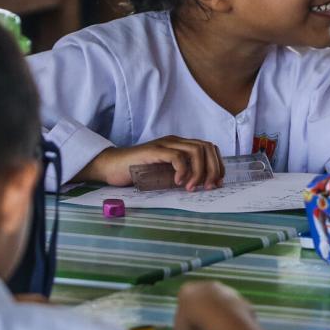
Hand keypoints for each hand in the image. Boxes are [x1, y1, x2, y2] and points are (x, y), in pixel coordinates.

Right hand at [80, 136, 225, 190]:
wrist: (112, 167)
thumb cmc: (138, 172)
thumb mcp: (166, 173)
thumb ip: (182, 175)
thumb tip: (204, 185)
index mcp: (180, 145)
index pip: (209, 147)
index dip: (217, 164)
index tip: (217, 182)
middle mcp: (175, 141)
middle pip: (207, 147)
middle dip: (213, 168)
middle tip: (207, 187)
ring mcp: (164, 144)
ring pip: (196, 150)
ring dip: (199, 171)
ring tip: (191, 187)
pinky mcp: (154, 151)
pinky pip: (177, 156)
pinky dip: (182, 170)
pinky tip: (177, 183)